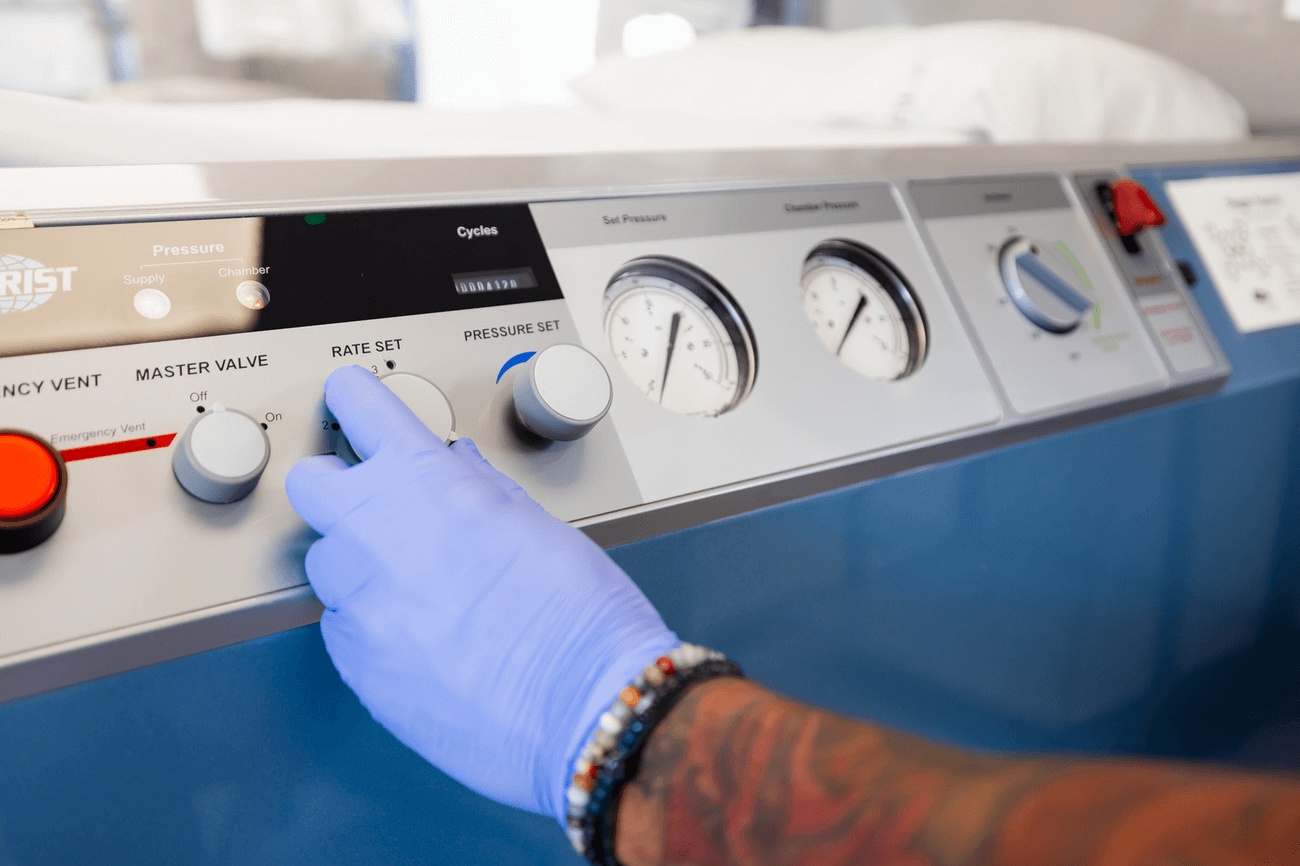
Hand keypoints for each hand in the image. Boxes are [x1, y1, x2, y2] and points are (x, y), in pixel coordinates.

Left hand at [285, 366, 676, 819]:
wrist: (584, 709)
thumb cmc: (581, 617)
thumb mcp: (538, 525)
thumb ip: (481, 488)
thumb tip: (457, 468)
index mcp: (429, 481)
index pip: (360, 406)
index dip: (355, 398)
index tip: (352, 400)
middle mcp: (377, 533)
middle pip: (312, 483)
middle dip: (339, 486)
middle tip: (376, 502)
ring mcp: (359, 601)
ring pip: (324, 562)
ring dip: (357, 561)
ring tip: (414, 584)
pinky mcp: (355, 663)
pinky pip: (341, 625)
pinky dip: (370, 622)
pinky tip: (420, 633)